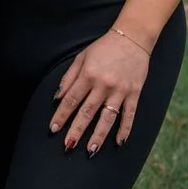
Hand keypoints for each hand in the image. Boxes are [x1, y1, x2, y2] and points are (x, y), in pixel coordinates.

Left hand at [49, 29, 149, 153]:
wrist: (132, 37)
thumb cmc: (104, 48)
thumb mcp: (81, 57)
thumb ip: (68, 77)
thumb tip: (56, 98)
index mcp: (88, 74)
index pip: (71, 99)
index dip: (61, 115)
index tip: (53, 129)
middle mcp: (103, 84)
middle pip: (87, 111)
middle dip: (76, 130)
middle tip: (68, 146)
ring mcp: (120, 90)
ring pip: (107, 117)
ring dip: (99, 135)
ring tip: (90, 150)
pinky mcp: (134, 93)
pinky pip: (129, 115)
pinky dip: (125, 130)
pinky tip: (119, 143)